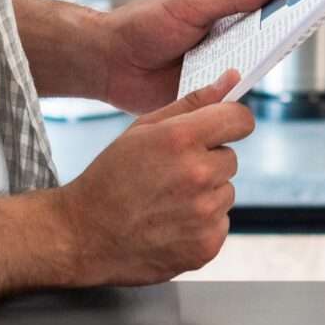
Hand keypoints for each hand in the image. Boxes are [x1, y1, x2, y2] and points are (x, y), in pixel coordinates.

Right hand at [52, 74, 254, 286]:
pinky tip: (170, 224)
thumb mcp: (143, 129)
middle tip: (171, 173)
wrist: (85, 236)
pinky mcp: (206, 245)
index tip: (222, 128)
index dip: (232, 122)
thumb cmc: (112, 177)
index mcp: (181, 139)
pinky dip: (202, 224)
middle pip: (231, 158)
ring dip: (206, 194)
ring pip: (225, 192)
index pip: (240, 120)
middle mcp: (197, 175)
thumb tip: (232, 78)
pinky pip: (220, 223)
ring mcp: (203, 214)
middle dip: (208, 162)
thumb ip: (193, 102)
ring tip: (166, 200)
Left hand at [93, 0, 279, 112]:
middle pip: (263, 36)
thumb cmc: (141, 25)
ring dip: (258, 63)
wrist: (108, 63)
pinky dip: (237, 92)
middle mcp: (223, 37)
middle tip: (304, 25)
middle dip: (281, 32)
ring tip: (276, 54)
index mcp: (221, 8)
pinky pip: (229, 94)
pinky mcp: (206, 92)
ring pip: (249, 66)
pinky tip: (246, 85)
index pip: (262, 3)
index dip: (287, 0)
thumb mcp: (188, 5)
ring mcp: (216, 65)